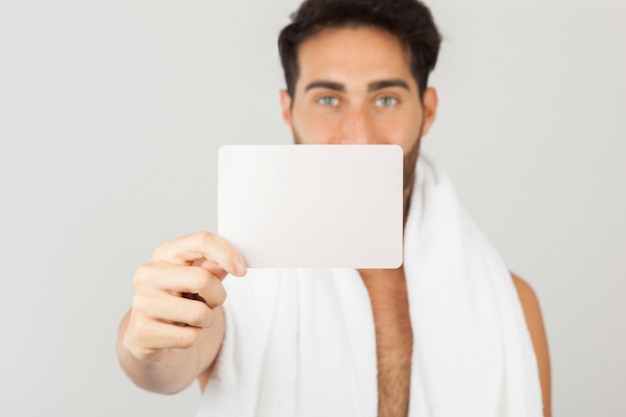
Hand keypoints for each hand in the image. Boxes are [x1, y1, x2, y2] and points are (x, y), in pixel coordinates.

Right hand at [122, 231, 246, 362]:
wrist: (150, 333)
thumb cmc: (180, 298)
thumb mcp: (198, 277)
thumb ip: (214, 267)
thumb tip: (221, 265)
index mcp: (164, 253)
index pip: (201, 240)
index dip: (227, 254)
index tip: (242, 270)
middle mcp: (148, 274)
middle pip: (203, 279)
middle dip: (218, 296)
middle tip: (210, 302)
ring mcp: (142, 303)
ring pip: (199, 314)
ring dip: (207, 320)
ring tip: (192, 318)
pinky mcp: (143, 332)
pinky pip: (189, 338)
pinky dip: (194, 337)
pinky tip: (180, 331)